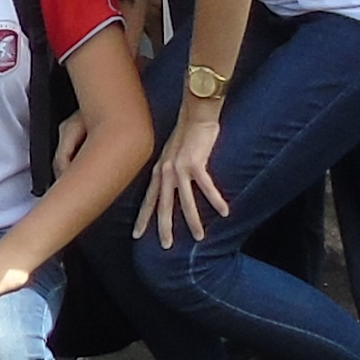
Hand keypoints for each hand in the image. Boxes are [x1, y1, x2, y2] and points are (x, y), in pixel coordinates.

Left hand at [137, 101, 230, 245]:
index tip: (136, 235)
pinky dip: (215, 200)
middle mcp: (166, 172)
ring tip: (199, 237)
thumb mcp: (172, 154)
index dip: (143, 218)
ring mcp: (179, 168)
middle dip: (163, 227)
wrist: (196, 112)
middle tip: (165, 246)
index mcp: (159, 171)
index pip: (148, 200)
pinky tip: (224, 212)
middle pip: (162, 206)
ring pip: (185, 201)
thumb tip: (172, 184)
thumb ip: (170, 170)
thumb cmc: (188, 133)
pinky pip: (207, 187)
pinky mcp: (195, 163)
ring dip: (193, 221)